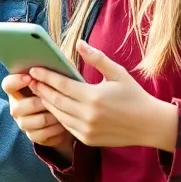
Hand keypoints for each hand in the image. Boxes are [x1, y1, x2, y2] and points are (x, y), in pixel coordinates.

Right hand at [2, 72, 73, 160]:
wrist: (65, 117)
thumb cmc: (58, 93)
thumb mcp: (53, 82)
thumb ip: (50, 73)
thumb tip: (55, 62)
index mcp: (17, 90)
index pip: (8, 84)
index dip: (16, 81)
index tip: (30, 77)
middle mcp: (16, 107)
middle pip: (19, 106)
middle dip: (38, 102)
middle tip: (54, 98)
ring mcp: (23, 123)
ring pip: (34, 121)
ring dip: (50, 116)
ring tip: (63, 111)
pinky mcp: (33, 136)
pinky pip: (43, 134)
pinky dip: (55, 128)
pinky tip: (64, 123)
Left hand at [28, 40, 178, 150]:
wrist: (150, 125)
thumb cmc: (134, 96)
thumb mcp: (118, 73)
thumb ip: (97, 58)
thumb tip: (79, 42)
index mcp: (93, 97)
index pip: (61, 85)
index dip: (46, 76)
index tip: (34, 69)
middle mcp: (87, 115)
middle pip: (55, 100)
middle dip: (41, 89)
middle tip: (30, 79)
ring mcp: (86, 129)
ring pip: (58, 114)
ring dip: (47, 102)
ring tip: (38, 91)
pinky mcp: (87, 139)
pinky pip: (66, 126)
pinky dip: (58, 115)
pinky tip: (53, 106)